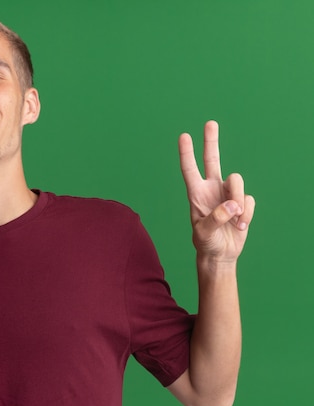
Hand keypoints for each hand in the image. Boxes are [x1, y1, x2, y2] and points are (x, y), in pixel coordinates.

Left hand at [179, 121, 254, 262]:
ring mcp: (227, 194)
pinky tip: (240, 226)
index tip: (184, 136)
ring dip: (238, 202)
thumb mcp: (204, 232)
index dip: (187, 154)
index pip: (190, 170)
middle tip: (210, 123)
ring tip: (234, 221)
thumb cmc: (206, 243)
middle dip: (211, 141)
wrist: (221, 254)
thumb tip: (232, 203)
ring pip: (237, 181)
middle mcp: (211, 189)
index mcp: (196, 194)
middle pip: (213, 160)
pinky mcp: (242, 202)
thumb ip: (216, 217)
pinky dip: (246, 214)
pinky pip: (249, 199)